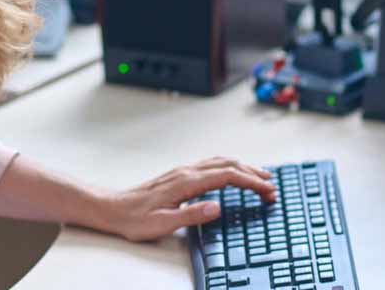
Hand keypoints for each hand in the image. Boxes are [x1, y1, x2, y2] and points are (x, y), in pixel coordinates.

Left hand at [95, 157, 275, 241]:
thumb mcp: (162, 223)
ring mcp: (183, 171)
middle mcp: (186, 172)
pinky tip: (232, 173)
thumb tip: (217, 207)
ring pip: (220, 161)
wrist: (112, 208)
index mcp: (186, 182)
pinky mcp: (179, 175)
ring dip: (243, 167)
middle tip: (271, 186)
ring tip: (260, 177)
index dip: (251, 182)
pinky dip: (229, 167)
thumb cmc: (134, 218)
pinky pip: (211, 164)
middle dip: (253, 174)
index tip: (267, 191)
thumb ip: (191, 215)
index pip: (228, 176)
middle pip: (228, 165)